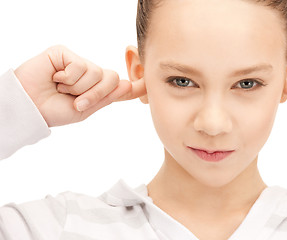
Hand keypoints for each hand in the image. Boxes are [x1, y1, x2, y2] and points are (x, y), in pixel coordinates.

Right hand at [15, 45, 145, 126]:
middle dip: (96, 94)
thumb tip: (126, 84)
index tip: (149, 84)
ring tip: (61, 90)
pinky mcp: (64, 53)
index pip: (118, 85)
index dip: (134, 85)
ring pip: (96, 73)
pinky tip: (55, 79)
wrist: (29, 108)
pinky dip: (68, 79)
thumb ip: (105, 98)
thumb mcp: (84, 110)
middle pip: (111, 78)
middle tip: (77, 102)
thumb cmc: (54, 111)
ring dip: (79, 88)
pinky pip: (80, 66)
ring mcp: (77, 62)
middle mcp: (89, 74)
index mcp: (95, 89)